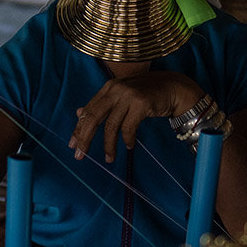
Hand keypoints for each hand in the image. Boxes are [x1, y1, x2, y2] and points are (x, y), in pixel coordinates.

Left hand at [68, 71, 202, 161]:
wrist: (173, 87)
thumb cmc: (146, 94)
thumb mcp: (121, 97)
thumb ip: (101, 105)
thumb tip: (78, 113)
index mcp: (108, 88)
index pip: (88, 111)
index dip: (79, 128)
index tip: (72, 145)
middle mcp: (115, 90)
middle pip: (93, 117)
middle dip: (85, 137)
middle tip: (80, 155)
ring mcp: (128, 95)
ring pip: (111, 125)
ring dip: (109, 145)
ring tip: (109, 158)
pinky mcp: (141, 103)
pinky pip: (128, 127)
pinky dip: (127, 139)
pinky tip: (128, 146)